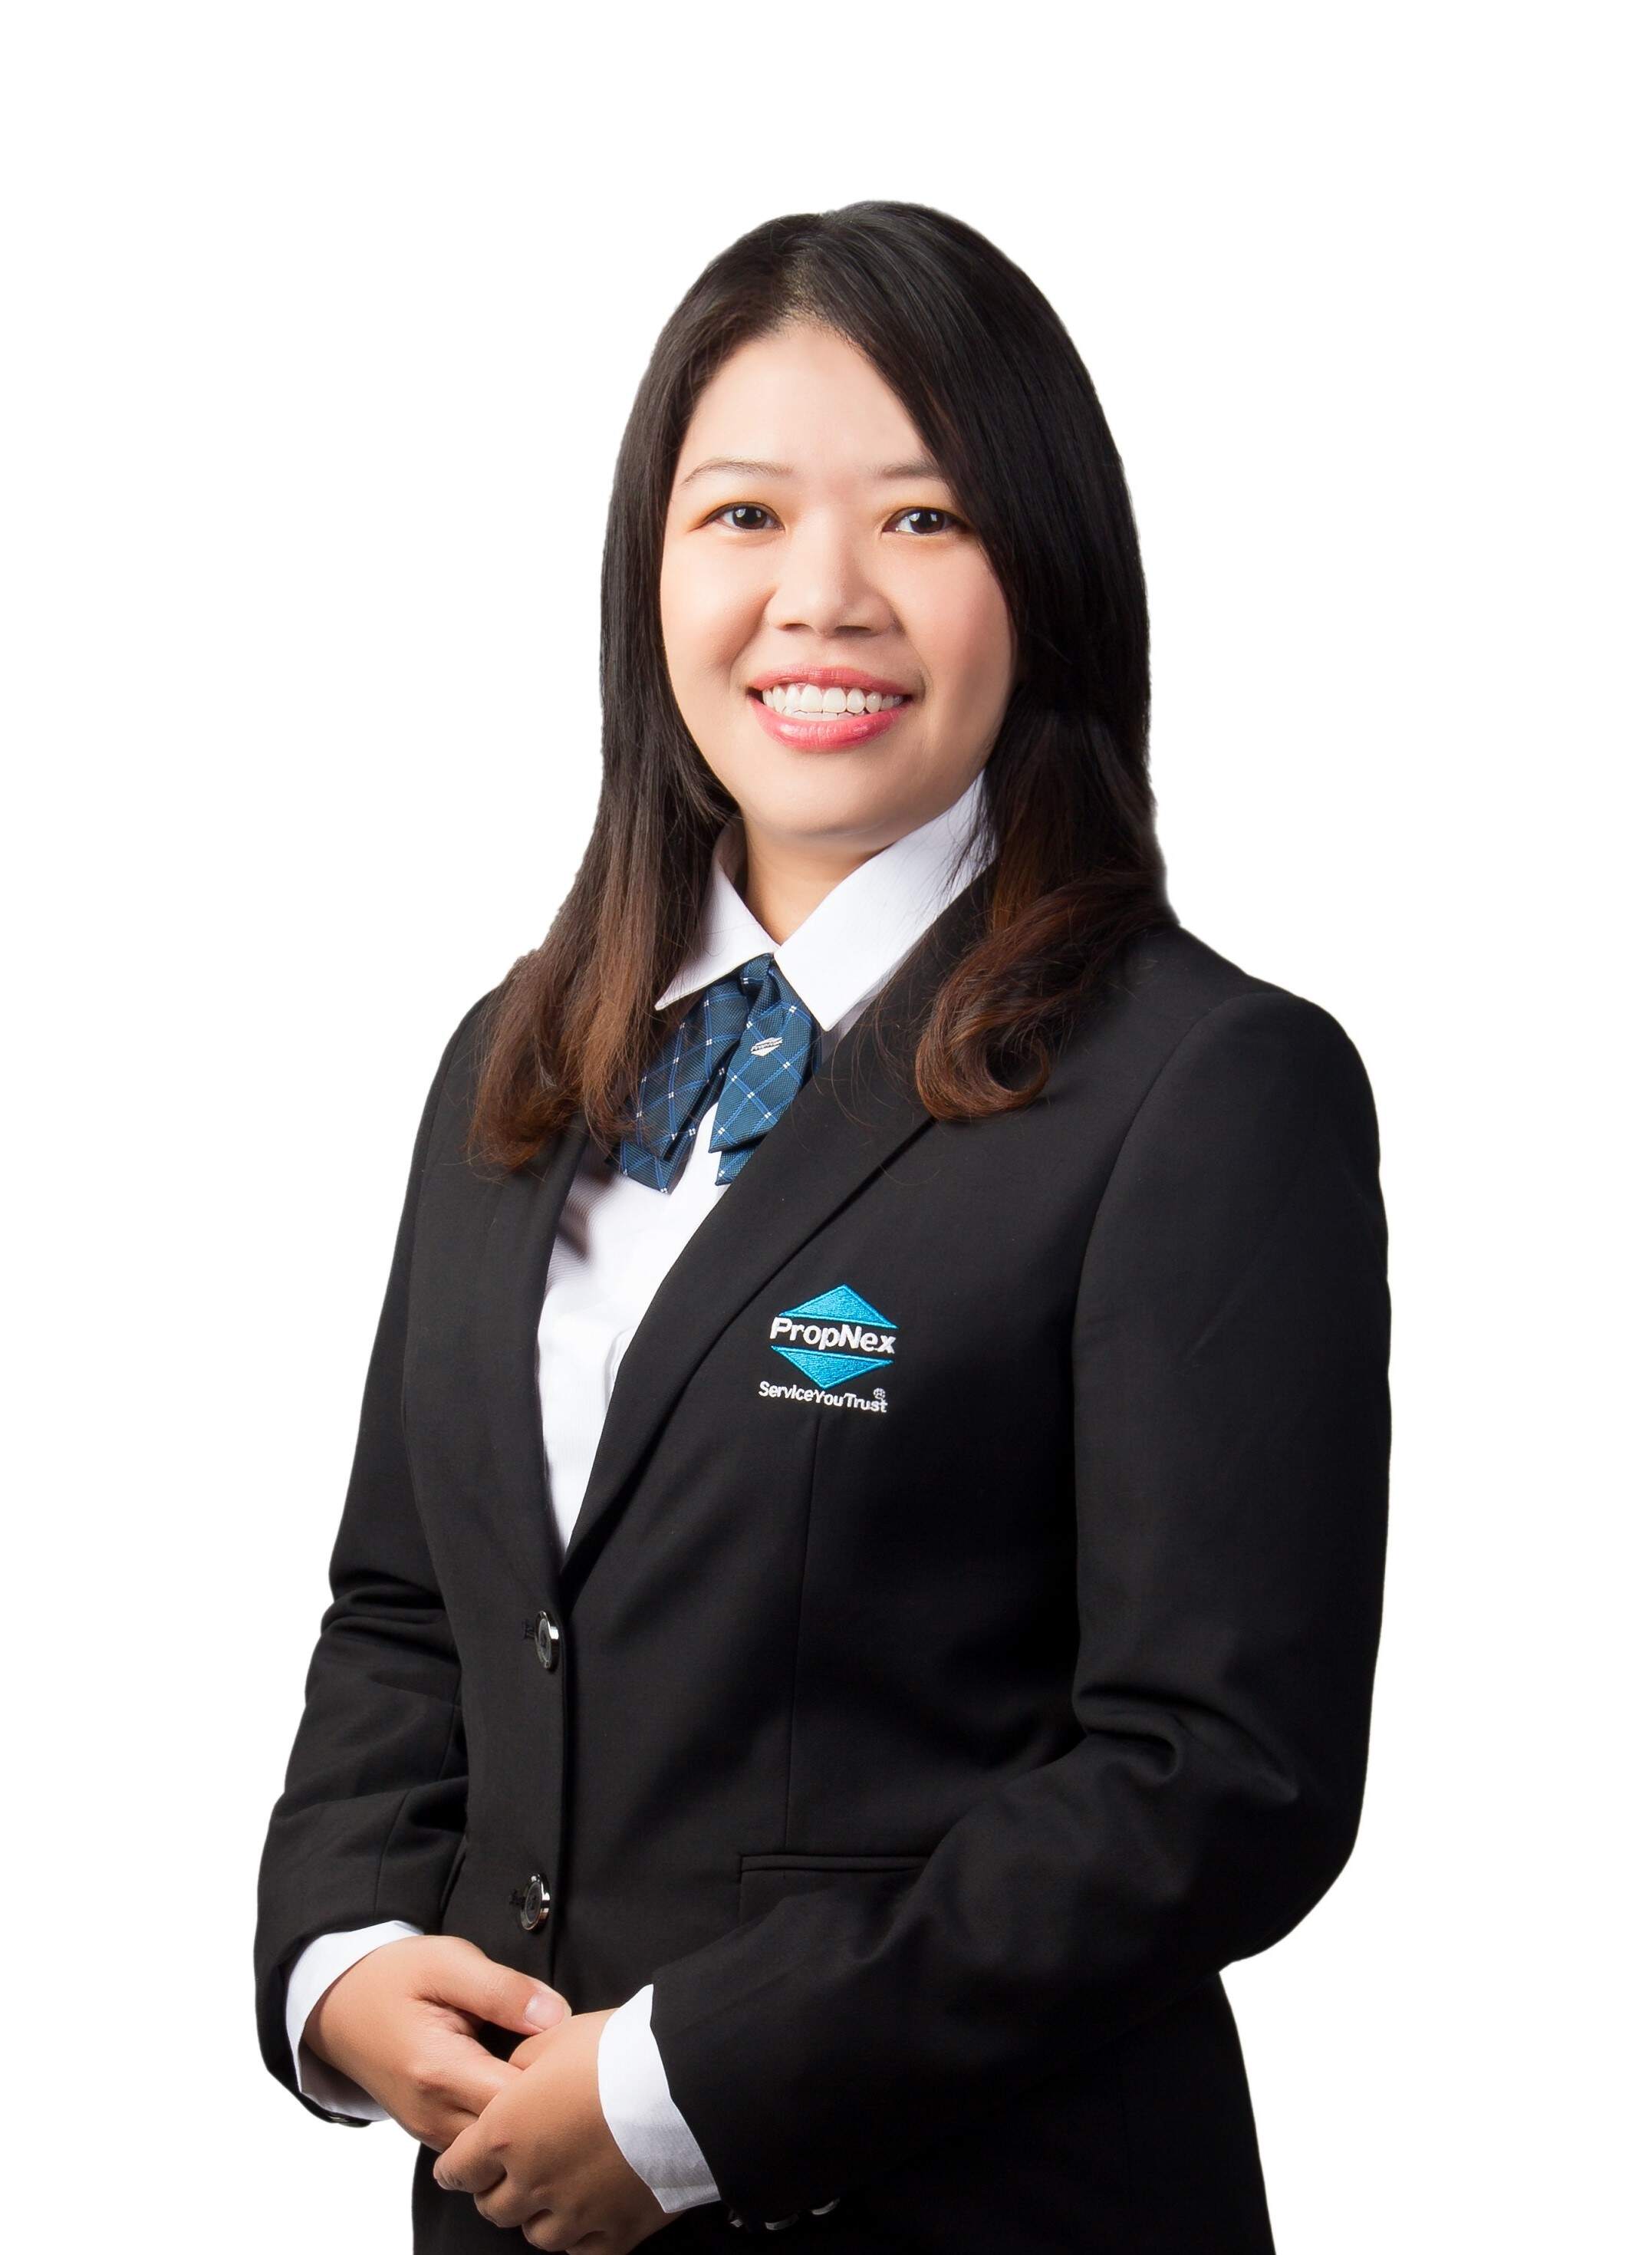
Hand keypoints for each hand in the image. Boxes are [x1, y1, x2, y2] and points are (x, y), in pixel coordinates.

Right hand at [302, 1934, 569, 2149]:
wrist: (338, 2003)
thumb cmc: (394, 1977)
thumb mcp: (448, 1962)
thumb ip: (503, 1990)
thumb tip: (556, 2016)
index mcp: (439, 2071)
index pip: (517, 2104)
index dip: (554, 2082)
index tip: (573, 2052)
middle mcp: (433, 2114)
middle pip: (512, 2135)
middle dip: (547, 2105)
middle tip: (568, 2062)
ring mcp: (430, 2130)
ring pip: (496, 2148)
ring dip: (525, 2117)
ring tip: (543, 2071)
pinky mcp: (431, 2131)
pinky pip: (478, 2141)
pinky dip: (503, 2121)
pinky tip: (517, 2084)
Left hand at [432, 2008, 674, 2251]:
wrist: (685, 2081)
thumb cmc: (619, 2050)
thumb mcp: (557, 2036)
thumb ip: (523, 2062)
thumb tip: (516, 2076)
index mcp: (507, 2133)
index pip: (458, 2169)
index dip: (455, 2167)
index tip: (458, 2166)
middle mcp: (532, 2182)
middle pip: (494, 2207)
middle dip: (495, 2190)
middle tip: (509, 2171)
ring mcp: (575, 2214)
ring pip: (536, 2234)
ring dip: (536, 2214)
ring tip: (553, 2190)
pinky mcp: (616, 2232)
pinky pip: (582, 2249)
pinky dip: (578, 2233)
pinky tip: (587, 2210)